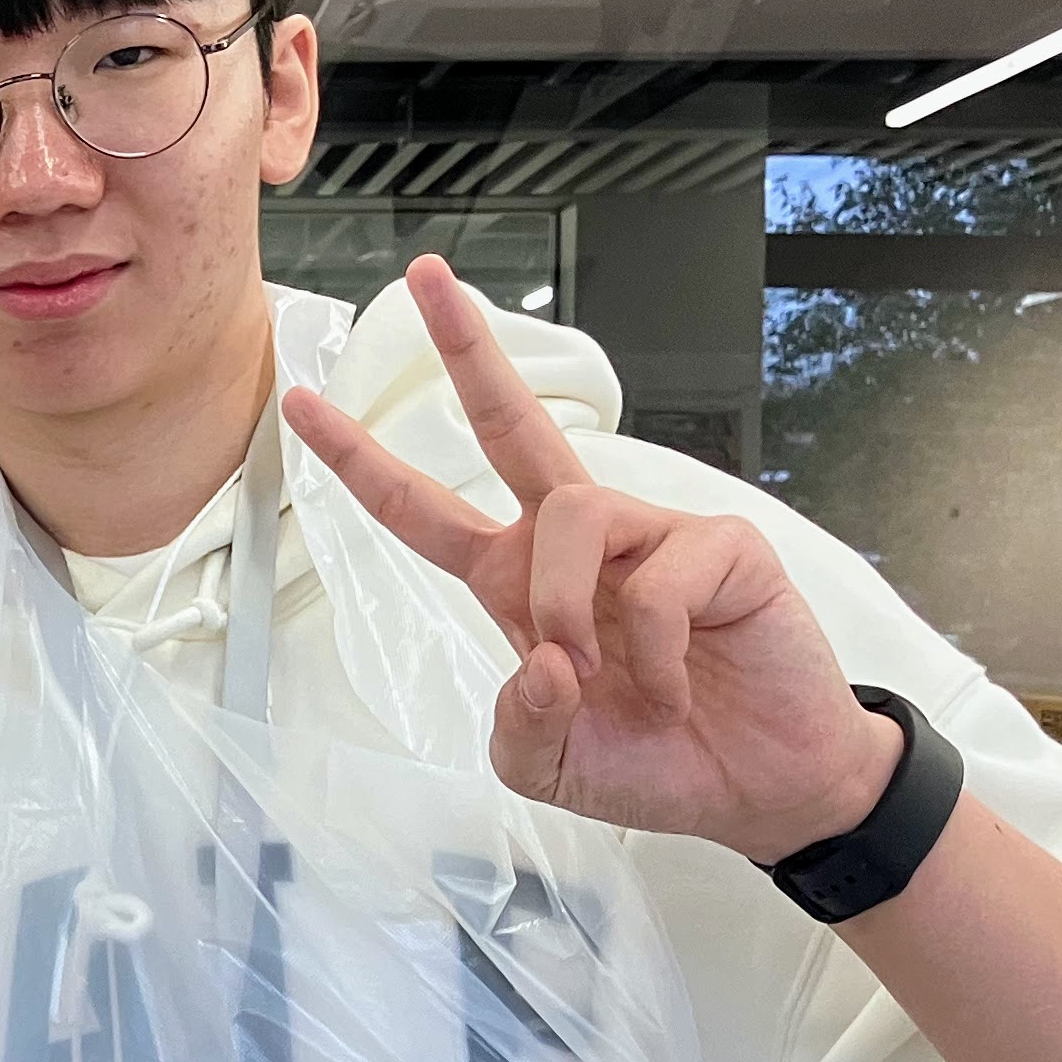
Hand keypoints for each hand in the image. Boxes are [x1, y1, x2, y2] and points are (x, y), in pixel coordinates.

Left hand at [281, 256, 900, 863]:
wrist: (760, 786)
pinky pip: (656, 580)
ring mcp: (651, 533)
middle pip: (508, 424)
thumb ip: (519, 720)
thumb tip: (545, 656)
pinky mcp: (720, 546)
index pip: (422, 510)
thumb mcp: (548, 764)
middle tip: (423, 275)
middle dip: (465, 349)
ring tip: (610, 678)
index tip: (300, 403)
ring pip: (570, 518)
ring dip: (567, 606)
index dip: (361, 460)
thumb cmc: (656, 760)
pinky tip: (679, 686)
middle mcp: (576, 540)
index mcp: (516, 579)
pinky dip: (655, 654)